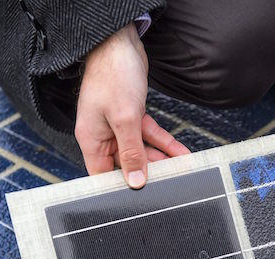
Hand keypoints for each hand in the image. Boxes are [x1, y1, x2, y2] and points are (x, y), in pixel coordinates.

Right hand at [75, 24, 189, 187]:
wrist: (120, 42)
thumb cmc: (113, 75)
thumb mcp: (125, 119)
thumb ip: (132, 152)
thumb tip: (136, 180)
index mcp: (92, 140)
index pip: (103, 175)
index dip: (120, 188)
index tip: (139, 199)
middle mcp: (103, 135)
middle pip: (126, 164)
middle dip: (148, 173)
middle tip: (170, 184)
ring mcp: (118, 126)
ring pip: (142, 151)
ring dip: (162, 159)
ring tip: (182, 169)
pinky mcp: (132, 115)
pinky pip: (149, 135)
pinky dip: (165, 142)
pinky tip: (181, 152)